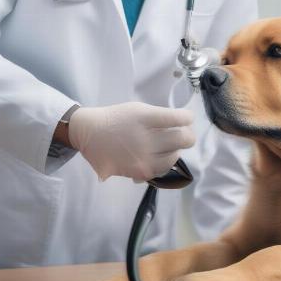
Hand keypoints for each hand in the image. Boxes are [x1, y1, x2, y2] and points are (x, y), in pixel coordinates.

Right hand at [68, 102, 194, 181]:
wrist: (91, 134)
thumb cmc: (117, 118)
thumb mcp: (139, 109)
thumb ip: (160, 117)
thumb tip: (181, 125)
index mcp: (146, 118)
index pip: (178, 118)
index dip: (188, 117)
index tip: (188, 118)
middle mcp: (146, 138)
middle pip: (182, 139)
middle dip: (188, 134)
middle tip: (185, 132)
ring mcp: (144, 157)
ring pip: (175, 156)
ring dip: (177, 149)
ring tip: (171, 145)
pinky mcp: (140, 172)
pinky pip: (163, 168)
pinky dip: (165, 162)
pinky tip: (161, 155)